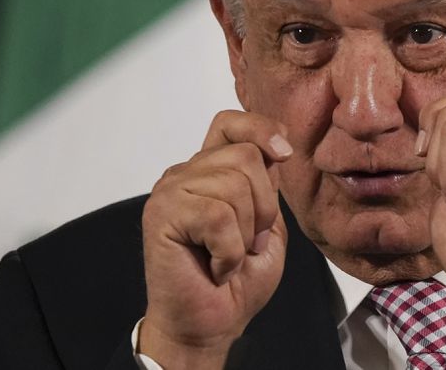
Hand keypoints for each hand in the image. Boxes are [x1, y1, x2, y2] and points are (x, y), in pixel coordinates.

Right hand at [139, 110, 292, 368]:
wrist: (213, 322)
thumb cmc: (240, 277)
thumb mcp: (269, 222)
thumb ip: (268, 182)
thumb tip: (276, 147)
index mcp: (212, 170)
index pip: (231, 122)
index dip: (261, 128)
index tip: (284, 154)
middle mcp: (188, 173)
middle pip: (245, 155)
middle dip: (265, 205)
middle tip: (251, 241)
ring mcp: (171, 191)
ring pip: (234, 185)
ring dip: (247, 233)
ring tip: (231, 256)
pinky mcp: (161, 214)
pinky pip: (217, 216)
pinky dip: (229, 251)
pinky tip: (217, 266)